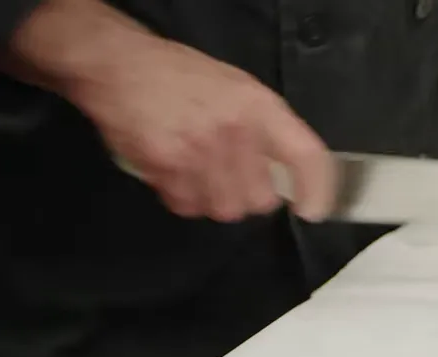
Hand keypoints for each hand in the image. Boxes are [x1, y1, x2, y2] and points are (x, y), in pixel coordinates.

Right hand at [69, 38, 334, 221]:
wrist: (120, 65)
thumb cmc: (184, 77)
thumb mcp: (238, 89)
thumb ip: (265, 129)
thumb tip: (288, 176)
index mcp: (259, 106)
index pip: (305, 155)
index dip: (316, 189)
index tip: (312, 211)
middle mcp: (234, 130)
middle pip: (261, 200)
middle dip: (251, 197)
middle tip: (236, 179)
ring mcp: (199, 152)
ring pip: (225, 210)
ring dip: (217, 200)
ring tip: (203, 173)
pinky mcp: (166, 168)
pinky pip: (188, 207)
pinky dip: (185, 199)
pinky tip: (177, 172)